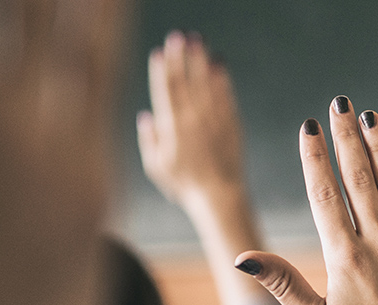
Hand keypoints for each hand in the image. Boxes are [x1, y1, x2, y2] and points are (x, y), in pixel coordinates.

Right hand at [138, 30, 245, 208]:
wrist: (219, 196)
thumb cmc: (184, 184)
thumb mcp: (156, 166)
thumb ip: (149, 140)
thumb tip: (145, 115)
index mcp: (171, 129)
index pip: (165, 93)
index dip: (162, 70)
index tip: (159, 51)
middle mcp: (192, 121)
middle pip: (185, 83)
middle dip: (181, 57)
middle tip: (179, 35)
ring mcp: (213, 121)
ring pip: (206, 85)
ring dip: (201, 61)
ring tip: (198, 41)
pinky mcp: (231, 124)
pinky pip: (226, 97)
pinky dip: (222, 79)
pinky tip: (219, 63)